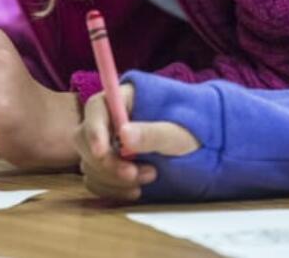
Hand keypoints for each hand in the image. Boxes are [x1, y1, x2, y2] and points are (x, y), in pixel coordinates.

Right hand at [73, 83, 198, 201]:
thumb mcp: (179, 132)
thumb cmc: (194, 129)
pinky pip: (95, 180)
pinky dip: (112, 189)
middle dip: (106, 162)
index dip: (94, 129)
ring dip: (113, 178)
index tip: (102, 152)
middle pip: (84, 138)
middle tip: (133, 173)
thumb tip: (124, 134)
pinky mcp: (108, 166)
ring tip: (150, 177)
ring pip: (89, 163)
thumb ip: (153, 133)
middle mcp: (108, 120)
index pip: (96, 107)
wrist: (203, 148)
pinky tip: (136, 190)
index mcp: (122, 99)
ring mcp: (107, 144)